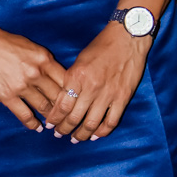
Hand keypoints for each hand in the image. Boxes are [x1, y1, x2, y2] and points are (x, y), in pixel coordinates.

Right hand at [0, 18, 66, 131]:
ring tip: (53, 124)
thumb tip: (55, 76)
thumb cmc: (3, 41)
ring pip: (43, 107)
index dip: (72, 93)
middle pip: (57, 96)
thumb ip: (43, 61)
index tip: (74, 102)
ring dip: (50, 118)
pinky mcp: (7, 96)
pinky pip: (25, 115)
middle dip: (64, 109)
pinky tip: (36, 127)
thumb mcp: (29, 46)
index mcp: (44, 58)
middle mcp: (36, 72)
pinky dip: (33, 124)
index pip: (65, 80)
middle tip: (67, 118)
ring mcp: (21, 85)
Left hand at [42, 23, 151, 141]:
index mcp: (77, 75)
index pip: (61, 105)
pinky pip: (111, 121)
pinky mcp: (122, 98)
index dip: (54, 118)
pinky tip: (95, 136)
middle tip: (59, 134)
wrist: (127, 38)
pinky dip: (101, 132)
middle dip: (64, 129)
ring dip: (81, 134)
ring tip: (75, 138)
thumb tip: (63, 97)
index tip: (50, 124)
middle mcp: (91, 87)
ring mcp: (108, 94)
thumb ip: (72, 78)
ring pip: (91, 124)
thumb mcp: (80, 59)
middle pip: (74, 117)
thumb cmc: (101, 45)